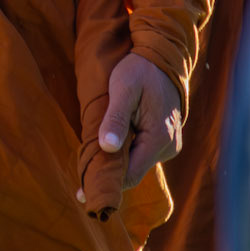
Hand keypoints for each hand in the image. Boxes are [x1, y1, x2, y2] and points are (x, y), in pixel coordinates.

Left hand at [91, 52, 182, 190]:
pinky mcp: (165, 141)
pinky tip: (107, 151)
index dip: (106, 183)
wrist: (163, 58)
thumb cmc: (140, 71)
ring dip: (116, 164)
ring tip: (89, 168)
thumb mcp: (124, 88)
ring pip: (137, 164)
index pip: (130, 174)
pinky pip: (141, 154)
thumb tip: (108, 147)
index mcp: (159, 139)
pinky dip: (125, 155)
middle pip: (133, 172)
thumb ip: (116, 118)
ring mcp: (169, 145)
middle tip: (80, 186)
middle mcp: (168, 147)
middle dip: (108, 176)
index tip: (83, 192)